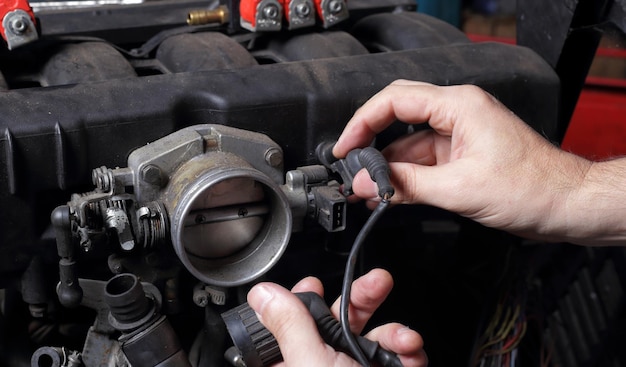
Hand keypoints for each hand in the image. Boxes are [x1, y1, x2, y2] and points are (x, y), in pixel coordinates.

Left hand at [247, 268, 426, 366]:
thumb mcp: (310, 363)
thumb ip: (289, 326)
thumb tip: (263, 293)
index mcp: (294, 363)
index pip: (291, 324)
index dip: (304, 300)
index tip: (315, 283)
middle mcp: (322, 365)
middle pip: (338, 320)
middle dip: (362, 298)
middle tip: (377, 281)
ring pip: (372, 334)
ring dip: (394, 329)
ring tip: (403, 335)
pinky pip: (397, 353)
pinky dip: (409, 349)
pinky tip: (410, 349)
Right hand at [331, 79, 625, 244]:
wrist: (566, 205)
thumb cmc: (532, 188)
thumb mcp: (459, 189)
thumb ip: (406, 184)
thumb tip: (368, 182)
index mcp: (459, 105)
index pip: (395, 100)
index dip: (362, 122)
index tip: (346, 147)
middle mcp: (457, 113)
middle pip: (397, 115)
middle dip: (369, 140)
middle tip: (349, 164)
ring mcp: (458, 134)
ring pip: (407, 141)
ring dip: (386, 164)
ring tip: (364, 187)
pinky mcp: (460, 155)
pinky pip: (421, 160)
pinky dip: (403, 176)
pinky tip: (387, 192)